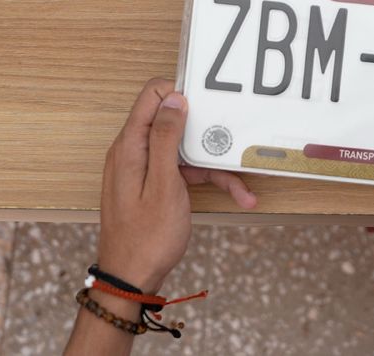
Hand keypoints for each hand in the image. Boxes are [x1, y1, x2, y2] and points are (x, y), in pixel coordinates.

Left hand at [94, 79, 257, 293]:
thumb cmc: (146, 238)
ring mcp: (145, 168)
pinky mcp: (156, 183)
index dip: (181, 94)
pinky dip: (208, 182)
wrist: (132, 280)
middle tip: (233, 141)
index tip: (210, 103)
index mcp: (130, 146)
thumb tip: (174, 100)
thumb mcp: (164, 185)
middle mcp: (134, 151)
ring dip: (215, 165)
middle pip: (175, 123)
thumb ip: (166, 139)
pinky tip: (236, 196)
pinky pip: (185, 172)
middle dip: (207, 131)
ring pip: (186, 151)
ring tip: (244, 186)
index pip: (152, 97)